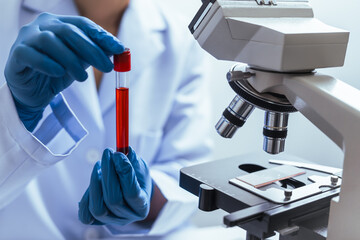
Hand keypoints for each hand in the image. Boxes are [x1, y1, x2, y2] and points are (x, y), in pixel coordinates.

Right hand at [4, 13, 123, 130]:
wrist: (33, 91)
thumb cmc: (57, 72)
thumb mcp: (81, 62)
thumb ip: (96, 53)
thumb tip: (119, 49)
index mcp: (59, 24)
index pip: (83, 24)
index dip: (102, 36)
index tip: (120, 49)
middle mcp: (42, 26)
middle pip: (69, 31)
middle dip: (92, 50)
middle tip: (107, 67)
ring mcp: (27, 38)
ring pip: (50, 42)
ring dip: (71, 60)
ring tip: (83, 78)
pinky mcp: (17, 54)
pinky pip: (31, 55)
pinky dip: (47, 63)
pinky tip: (59, 73)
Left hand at [78, 147, 152, 224]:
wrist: (132, 193)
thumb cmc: (137, 179)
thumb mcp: (140, 168)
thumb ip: (133, 161)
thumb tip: (124, 150)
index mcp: (142, 206)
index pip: (132, 192)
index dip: (124, 173)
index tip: (118, 154)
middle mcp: (127, 217)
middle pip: (113, 200)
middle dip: (108, 173)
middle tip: (107, 153)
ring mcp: (111, 221)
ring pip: (98, 208)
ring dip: (95, 183)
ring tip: (99, 166)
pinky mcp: (97, 221)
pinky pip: (86, 214)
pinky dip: (86, 197)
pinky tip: (94, 180)